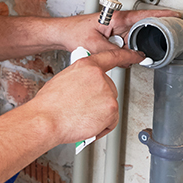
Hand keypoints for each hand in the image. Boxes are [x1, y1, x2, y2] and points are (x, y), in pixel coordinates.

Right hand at [27, 47, 144, 145]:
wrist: (46, 120)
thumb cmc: (49, 104)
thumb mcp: (64, 79)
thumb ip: (81, 78)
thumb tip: (86, 86)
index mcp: (87, 66)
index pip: (111, 57)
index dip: (126, 56)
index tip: (136, 56)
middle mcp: (100, 77)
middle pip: (109, 89)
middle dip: (99, 100)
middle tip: (82, 108)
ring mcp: (107, 93)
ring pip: (109, 106)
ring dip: (100, 114)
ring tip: (81, 117)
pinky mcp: (112, 109)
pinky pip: (111, 121)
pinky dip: (101, 126)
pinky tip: (87, 125)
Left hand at [63, 8, 178, 55]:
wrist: (62, 34)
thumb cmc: (74, 32)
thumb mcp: (97, 46)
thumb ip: (117, 53)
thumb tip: (135, 58)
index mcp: (117, 17)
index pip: (145, 15)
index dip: (162, 15)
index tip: (177, 16)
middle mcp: (119, 21)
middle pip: (142, 31)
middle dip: (146, 40)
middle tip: (150, 48)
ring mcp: (117, 28)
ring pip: (134, 40)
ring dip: (133, 49)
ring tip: (127, 53)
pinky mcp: (113, 36)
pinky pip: (126, 45)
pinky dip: (125, 51)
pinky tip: (120, 56)